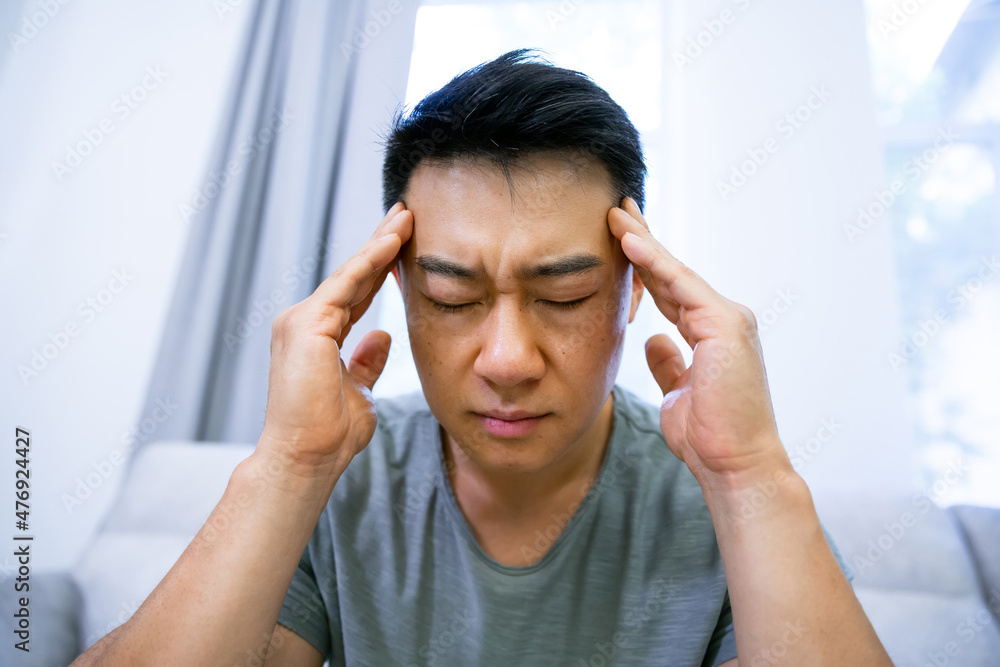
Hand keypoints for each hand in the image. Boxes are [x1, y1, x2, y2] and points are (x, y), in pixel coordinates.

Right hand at [258, 202, 412, 478]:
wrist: (306, 459)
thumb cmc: (329, 436)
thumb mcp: (358, 392)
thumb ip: (366, 362)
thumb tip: (382, 336)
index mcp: (316, 338)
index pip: (355, 294)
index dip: (379, 268)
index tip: (402, 243)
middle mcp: (304, 323)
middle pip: (352, 276)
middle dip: (381, 244)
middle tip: (405, 213)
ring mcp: (301, 321)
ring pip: (350, 274)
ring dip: (380, 243)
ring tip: (406, 216)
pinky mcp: (306, 325)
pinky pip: (346, 284)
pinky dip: (371, 261)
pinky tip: (393, 241)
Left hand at [607, 198, 788, 486]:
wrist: (734, 466)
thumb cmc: (708, 438)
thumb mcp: (676, 394)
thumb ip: (668, 363)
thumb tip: (652, 340)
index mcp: (711, 335)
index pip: (670, 290)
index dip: (644, 264)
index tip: (619, 239)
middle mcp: (723, 320)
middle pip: (674, 273)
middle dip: (643, 240)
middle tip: (617, 209)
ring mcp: (727, 320)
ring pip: (676, 272)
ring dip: (643, 241)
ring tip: (615, 214)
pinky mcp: (725, 325)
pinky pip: (682, 286)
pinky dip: (655, 261)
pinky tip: (630, 241)